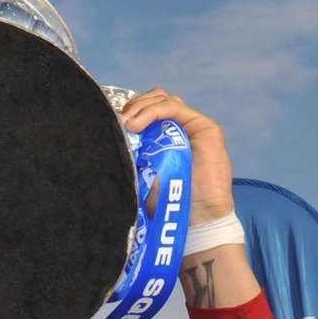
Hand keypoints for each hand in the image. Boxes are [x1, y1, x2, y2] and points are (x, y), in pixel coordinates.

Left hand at [121, 89, 232, 225]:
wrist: (196, 218)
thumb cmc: (169, 202)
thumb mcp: (143, 173)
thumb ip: (135, 154)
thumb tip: (112, 138)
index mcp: (168, 138)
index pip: (148, 111)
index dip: (131, 112)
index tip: (113, 125)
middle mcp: (182, 129)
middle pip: (156, 100)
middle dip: (134, 106)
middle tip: (119, 121)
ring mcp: (194, 127)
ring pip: (164, 99)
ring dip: (141, 107)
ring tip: (127, 123)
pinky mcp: (205, 128)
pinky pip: (174, 108)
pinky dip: (153, 111)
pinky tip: (137, 124)